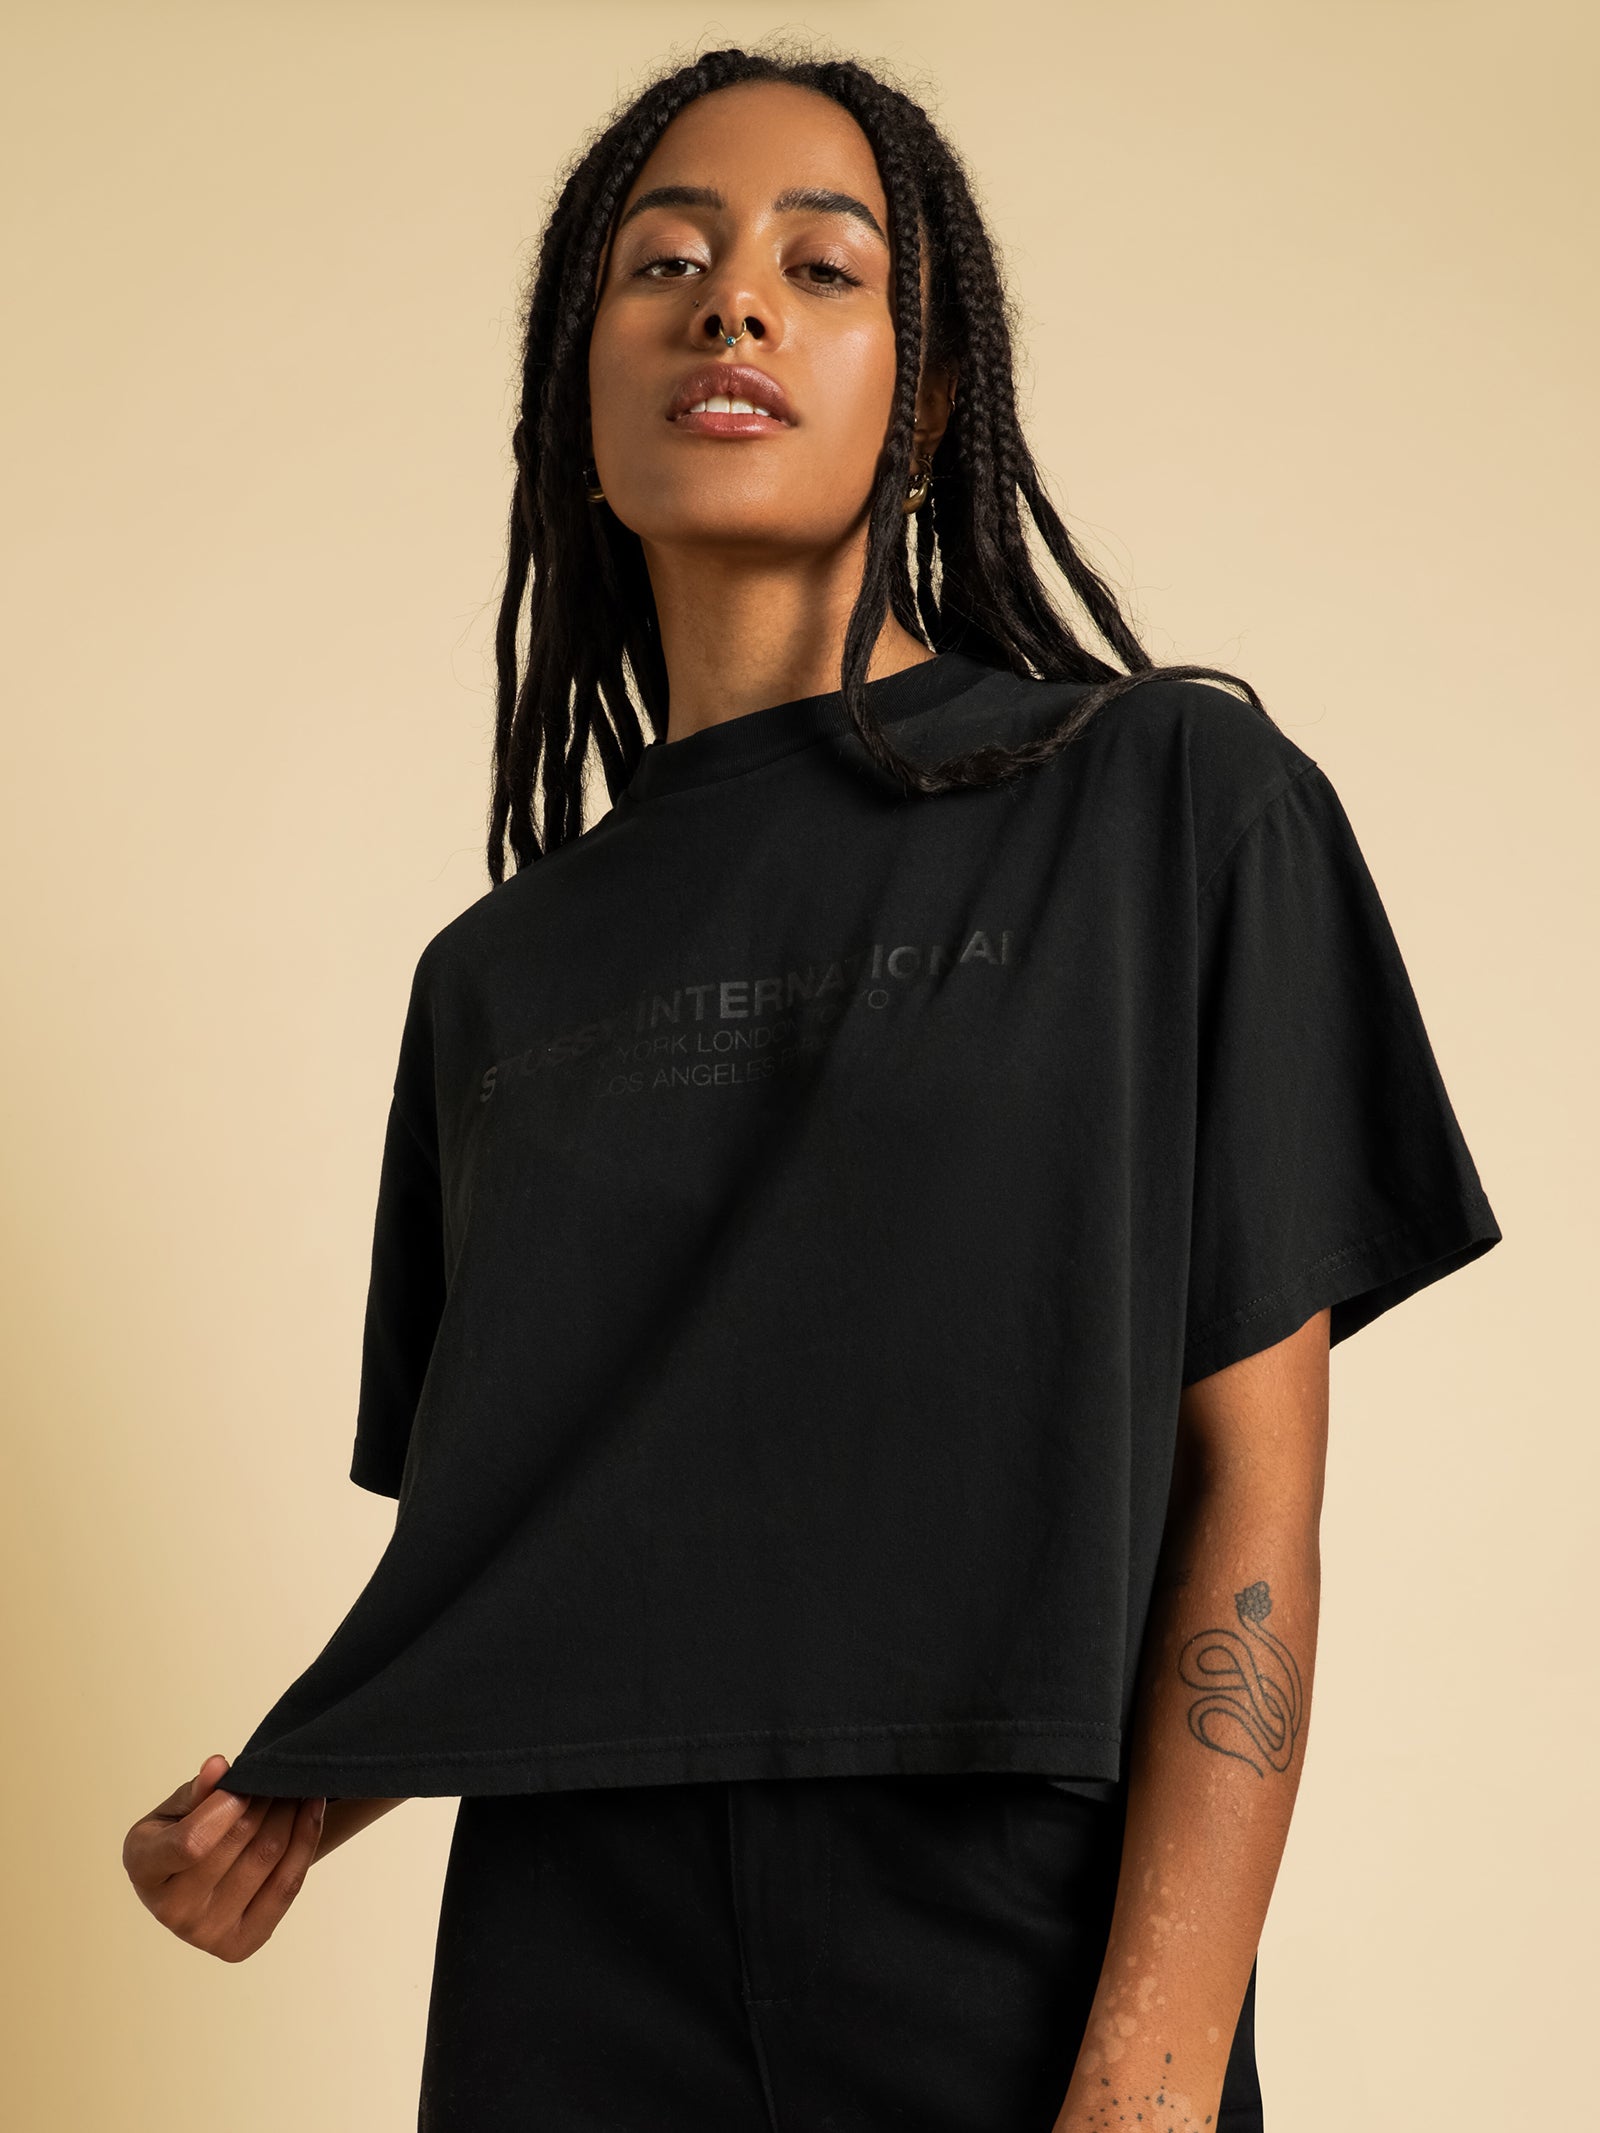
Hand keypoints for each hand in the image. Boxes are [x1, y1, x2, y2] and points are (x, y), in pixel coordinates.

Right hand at [121, 1753, 324, 1961]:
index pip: (190, 1841)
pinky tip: (312, 1809)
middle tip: (282, 1774)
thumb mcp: (176, 1808)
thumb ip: (197, 1790)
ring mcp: (205, 1934)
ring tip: (297, 1787)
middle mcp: (170, 1911)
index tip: (246, 1780)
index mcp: (144, 1869)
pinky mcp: (239, 1944)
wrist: (190, 1882)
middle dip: (266, 1799)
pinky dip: (306, 1841)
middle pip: (238, 1843)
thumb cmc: (179, 1835)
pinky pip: (286, 1887)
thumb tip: (218, 1766)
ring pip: (268, 1857)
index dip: (227, 1806)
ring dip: (290, 1813)